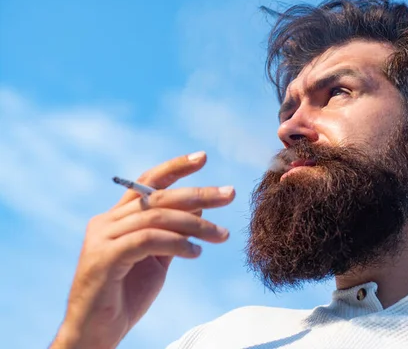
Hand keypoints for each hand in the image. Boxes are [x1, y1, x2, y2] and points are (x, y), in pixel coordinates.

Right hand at [51, 152, 234, 348]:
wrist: (96, 335)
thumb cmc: (125, 297)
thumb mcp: (157, 259)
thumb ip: (174, 233)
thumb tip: (199, 208)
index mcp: (117, 218)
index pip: (148, 182)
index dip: (175, 167)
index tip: (203, 157)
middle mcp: (107, 222)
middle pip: (158, 196)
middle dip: (198, 193)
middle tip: (230, 193)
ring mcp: (102, 237)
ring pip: (156, 216)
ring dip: (196, 224)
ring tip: (222, 235)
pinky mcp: (104, 257)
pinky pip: (148, 239)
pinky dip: (177, 243)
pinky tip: (196, 252)